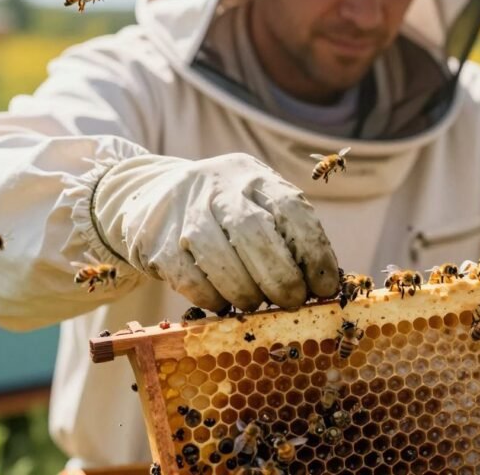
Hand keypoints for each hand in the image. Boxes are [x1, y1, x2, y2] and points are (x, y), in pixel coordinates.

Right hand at [91, 153, 339, 310]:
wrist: (153, 194)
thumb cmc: (225, 211)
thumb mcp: (259, 204)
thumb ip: (289, 235)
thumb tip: (325, 285)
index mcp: (256, 177)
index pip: (293, 211)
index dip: (315, 253)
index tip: (326, 287)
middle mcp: (219, 187)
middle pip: (255, 234)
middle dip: (281, 278)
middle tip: (292, 302)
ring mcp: (184, 212)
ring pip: (221, 259)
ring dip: (246, 293)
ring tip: (254, 303)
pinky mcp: (157, 240)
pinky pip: (191, 280)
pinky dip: (213, 299)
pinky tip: (222, 301)